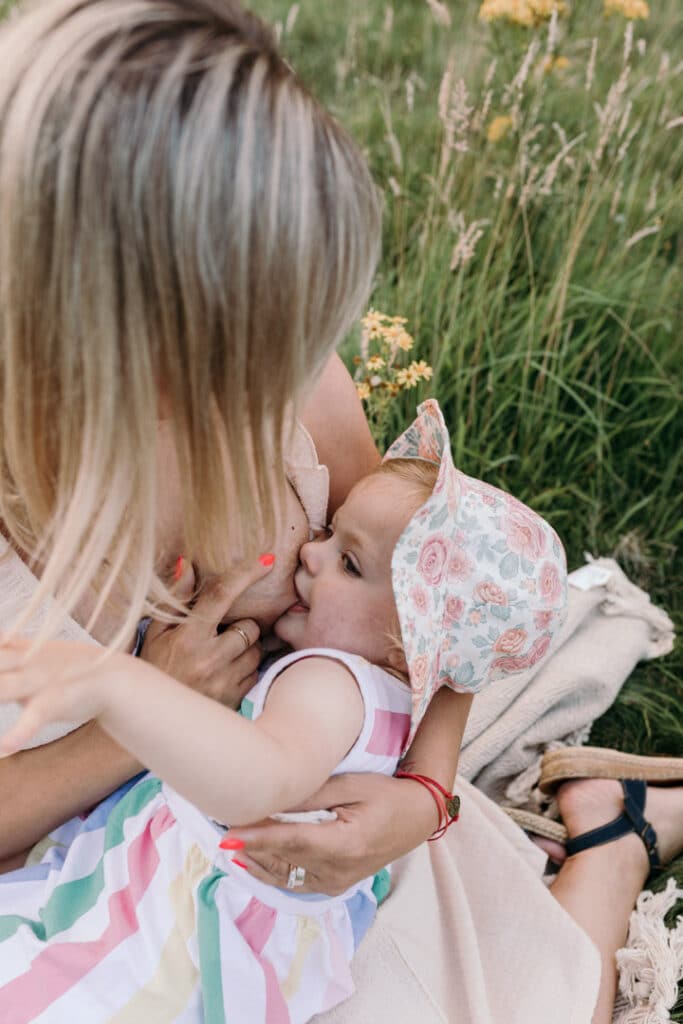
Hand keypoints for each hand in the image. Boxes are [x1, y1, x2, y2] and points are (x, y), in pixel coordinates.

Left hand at [0, 637, 118, 754]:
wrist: (115, 678)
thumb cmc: (75, 667)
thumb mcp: (43, 650)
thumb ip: (17, 650)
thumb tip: (2, 644)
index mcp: (22, 650)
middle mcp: (27, 663)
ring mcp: (40, 682)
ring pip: (4, 688)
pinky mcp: (54, 703)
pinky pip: (33, 718)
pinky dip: (19, 734)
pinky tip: (5, 748)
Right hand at [142, 558, 273, 709]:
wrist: (154, 719)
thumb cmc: (154, 670)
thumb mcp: (157, 634)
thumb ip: (175, 599)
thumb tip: (186, 564)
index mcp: (187, 638)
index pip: (221, 596)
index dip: (245, 574)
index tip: (266, 560)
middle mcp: (209, 660)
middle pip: (249, 627)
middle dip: (241, 626)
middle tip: (222, 634)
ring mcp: (224, 682)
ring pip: (256, 651)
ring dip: (245, 648)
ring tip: (221, 655)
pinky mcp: (235, 699)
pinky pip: (255, 674)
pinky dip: (246, 669)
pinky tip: (224, 673)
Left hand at [227, 772, 439, 894]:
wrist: (416, 817)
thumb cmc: (385, 794)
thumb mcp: (350, 786)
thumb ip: (311, 795)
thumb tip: (272, 796)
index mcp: (343, 844)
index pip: (290, 842)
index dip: (257, 838)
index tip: (227, 834)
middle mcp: (337, 870)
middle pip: (282, 859)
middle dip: (249, 845)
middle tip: (218, 827)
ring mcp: (336, 882)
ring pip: (284, 875)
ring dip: (255, 860)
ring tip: (227, 843)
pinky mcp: (334, 885)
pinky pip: (294, 881)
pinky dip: (271, 870)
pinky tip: (250, 860)